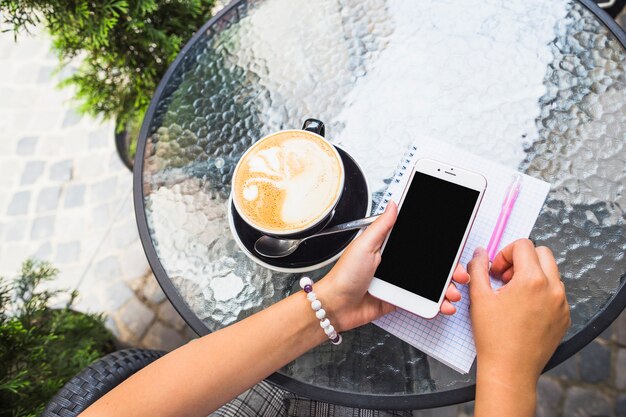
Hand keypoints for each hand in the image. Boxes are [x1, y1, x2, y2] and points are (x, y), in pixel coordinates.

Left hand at [316, 201, 470, 332]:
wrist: (336, 306)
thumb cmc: (344, 275)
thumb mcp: (364, 245)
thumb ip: (382, 226)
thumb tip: (394, 203)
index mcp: (389, 246)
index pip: (419, 241)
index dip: (439, 243)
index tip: (454, 243)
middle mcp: (397, 263)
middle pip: (431, 263)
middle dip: (449, 268)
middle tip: (459, 272)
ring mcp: (400, 282)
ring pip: (431, 283)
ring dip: (446, 287)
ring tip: (453, 292)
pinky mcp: (400, 300)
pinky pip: (422, 301)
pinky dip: (436, 304)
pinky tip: (443, 305)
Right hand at [468, 240, 570, 386]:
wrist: (510, 369)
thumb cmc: (493, 336)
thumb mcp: (479, 297)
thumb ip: (478, 268)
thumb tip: (480, 253)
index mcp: (532, 280)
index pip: (524, 245)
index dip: (505, 253)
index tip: (497, 271)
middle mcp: (553, 289)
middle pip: (542, 253)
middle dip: (522, 259)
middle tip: (506, 278)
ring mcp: (561, 304)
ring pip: (551, 273)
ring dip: (533, 275)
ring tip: (514, 294)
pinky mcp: (564, 317)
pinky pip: (556, 293)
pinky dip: (541, 292)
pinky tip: (524, 309)